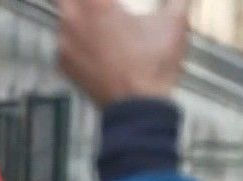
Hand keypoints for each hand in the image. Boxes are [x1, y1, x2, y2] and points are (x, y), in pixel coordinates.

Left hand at [58, 0, 188, 107]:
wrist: (139, 108)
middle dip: (85, 1)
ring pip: (63, 16)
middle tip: (101, 6)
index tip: (115, 4)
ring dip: (78, 16)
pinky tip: (96, 47)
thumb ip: (180, 2)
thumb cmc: (152, 67)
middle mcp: (73, 18)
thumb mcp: (175, 27)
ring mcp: (65, 41)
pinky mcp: (63, 62)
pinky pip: (64, 42)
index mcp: (96, 4)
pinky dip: (76, 41)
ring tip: (100, 25)